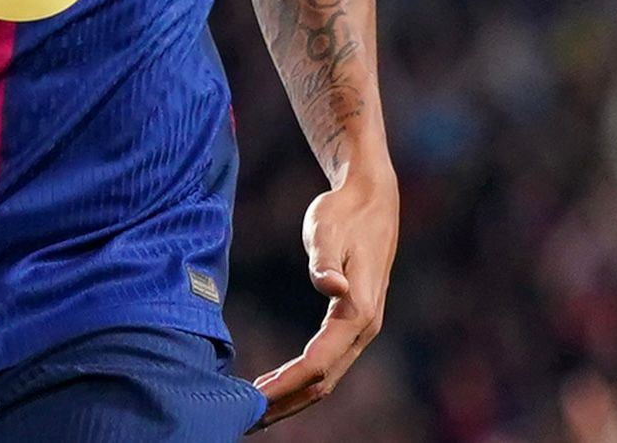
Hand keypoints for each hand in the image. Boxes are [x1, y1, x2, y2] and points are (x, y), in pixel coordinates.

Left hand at [249, 169, 398, 429]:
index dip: (287, 382)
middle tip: (245, 417)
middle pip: (324, 381)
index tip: (255, 396)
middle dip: (287, 402)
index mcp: (359, 310)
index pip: (319, 361)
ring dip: (294, 398)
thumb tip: (332, 287)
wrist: (371, 200)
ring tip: (256, 412)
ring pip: (329, 378)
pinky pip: (329, 363)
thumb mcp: (326, 228)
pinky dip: (303, 382)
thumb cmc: (343, 212)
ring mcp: (362, 328)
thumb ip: (325, 260)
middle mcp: (365, 327)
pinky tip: (279, 386)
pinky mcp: (354, 324)